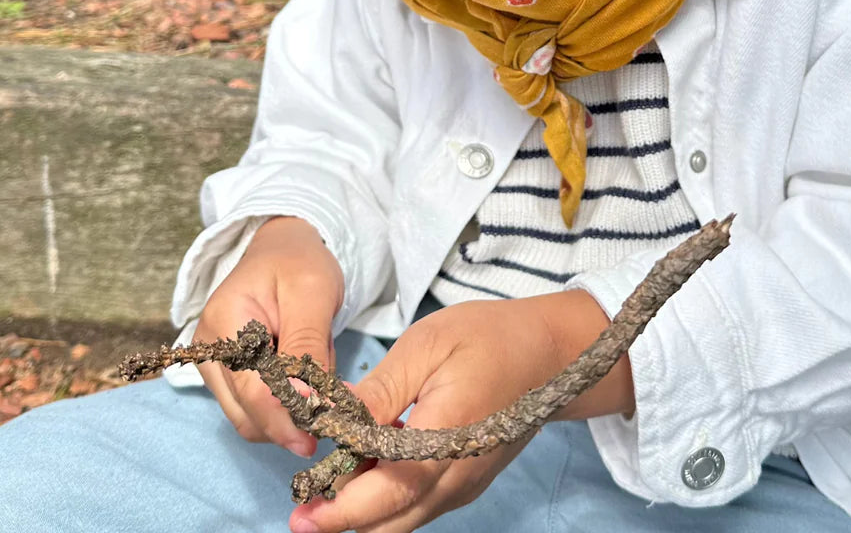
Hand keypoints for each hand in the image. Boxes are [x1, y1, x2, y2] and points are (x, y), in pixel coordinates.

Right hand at [194, 215, 343, 457]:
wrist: (283, 248)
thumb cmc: (299, 263)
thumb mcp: (313, 294)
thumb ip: (307, 347)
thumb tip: (306, 404)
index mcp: (224, 323)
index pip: (252, 392)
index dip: (285, 420)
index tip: (319, 436)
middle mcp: (209, 351)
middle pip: (249, 414)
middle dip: (294, 414)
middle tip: (334, 395)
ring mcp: (215, 366)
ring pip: (254, 417)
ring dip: (293, 406)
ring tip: (318, 363)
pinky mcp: (228, 375)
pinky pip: (258, 406)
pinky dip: (288, 399)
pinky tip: (306, 368)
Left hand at [290, 290, 631, 532]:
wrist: (550, 351)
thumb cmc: (489, 337)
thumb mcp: (427, 344)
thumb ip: (379, 390)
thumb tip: (329, 422)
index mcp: (447, 434)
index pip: (385, 491)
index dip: (339, 509)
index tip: (300, 509)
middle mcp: (458, 474)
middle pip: (392, 522)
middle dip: (343, 520)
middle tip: (303, 506)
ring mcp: (466, 484)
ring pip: (405, 521)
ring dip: (365, 512)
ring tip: (330, 482)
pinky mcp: (468, 482)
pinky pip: (421, 507)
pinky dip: (389, 502)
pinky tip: (369, 469)